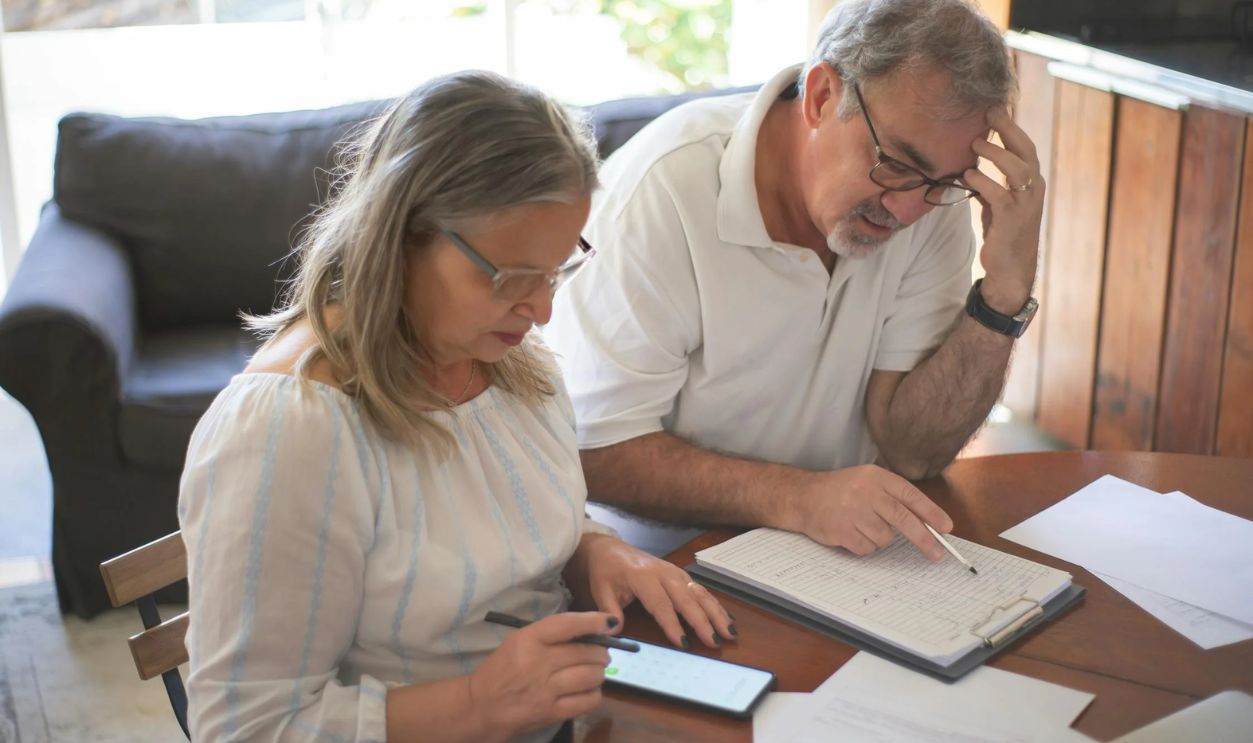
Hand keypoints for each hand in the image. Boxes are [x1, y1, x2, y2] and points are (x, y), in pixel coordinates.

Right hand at [467, 611, 613, 740]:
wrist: (481, 706)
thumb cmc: (502, 669)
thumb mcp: (519, 641)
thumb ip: (551, 635)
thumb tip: (590, 630)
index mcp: (528, 639)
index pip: (567, 625)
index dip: (592, 621)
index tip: (609, 622)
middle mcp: (538, 663)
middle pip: (585, 652)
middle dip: (600, 652)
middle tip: (600, 654)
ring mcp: (546, 689)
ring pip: (591, 676)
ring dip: (599, 672)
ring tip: (594, 672)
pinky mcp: (552, 712)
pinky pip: (588, 701)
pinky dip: (594, 694)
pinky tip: (587, 690)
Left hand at [576, 534, 735, 648]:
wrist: (610, 548)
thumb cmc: (606, 570)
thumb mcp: (601, 590)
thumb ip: (610, 611)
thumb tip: (615, 632)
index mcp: (642, 576)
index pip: (660, 604)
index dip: (672, 624)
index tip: (683, 643)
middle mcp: (664, 573)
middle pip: (686, 599)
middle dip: (703, 621)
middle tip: (715, 641)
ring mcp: (675, 573)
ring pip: (699, 594)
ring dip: (716, 613)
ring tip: (729, 632)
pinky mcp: (681, 575)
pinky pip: (701, 591)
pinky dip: (715, 605)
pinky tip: (726, 619)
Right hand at [788, 464, 952, 559]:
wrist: (803, 496)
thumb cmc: (840, 490)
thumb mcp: (867, 481)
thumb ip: (893, 497)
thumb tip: (926, 523)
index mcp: (876, 477)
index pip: (910, 496)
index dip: (931, 513)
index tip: (946, 528)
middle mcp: (866, 492)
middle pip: (903, 519)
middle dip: (924, 539)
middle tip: (937, 553)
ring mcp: (853, 512)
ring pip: (885, 538)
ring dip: (879, 538)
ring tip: (862, 526)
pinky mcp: (842, 530)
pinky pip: (867, 548)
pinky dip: (863, 545)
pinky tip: (851, 533)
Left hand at [963, 107, 1045, 313]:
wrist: (1011, 269)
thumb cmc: (1004, 233)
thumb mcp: (998, 203)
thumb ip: (991, 184)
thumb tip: (969, 166)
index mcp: (1031, 182)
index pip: (1024, 147)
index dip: (1011, 127)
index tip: (994, 109)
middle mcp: (1033, 189)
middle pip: (1026, 150)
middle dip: (1008, 129)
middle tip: (988, 114)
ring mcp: (1025, 204)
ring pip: (1016, 168)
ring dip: (995, 153)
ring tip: (975, 144)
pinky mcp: (1012, 220)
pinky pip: (998, 194)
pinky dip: (982, 182)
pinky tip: (967, 176)